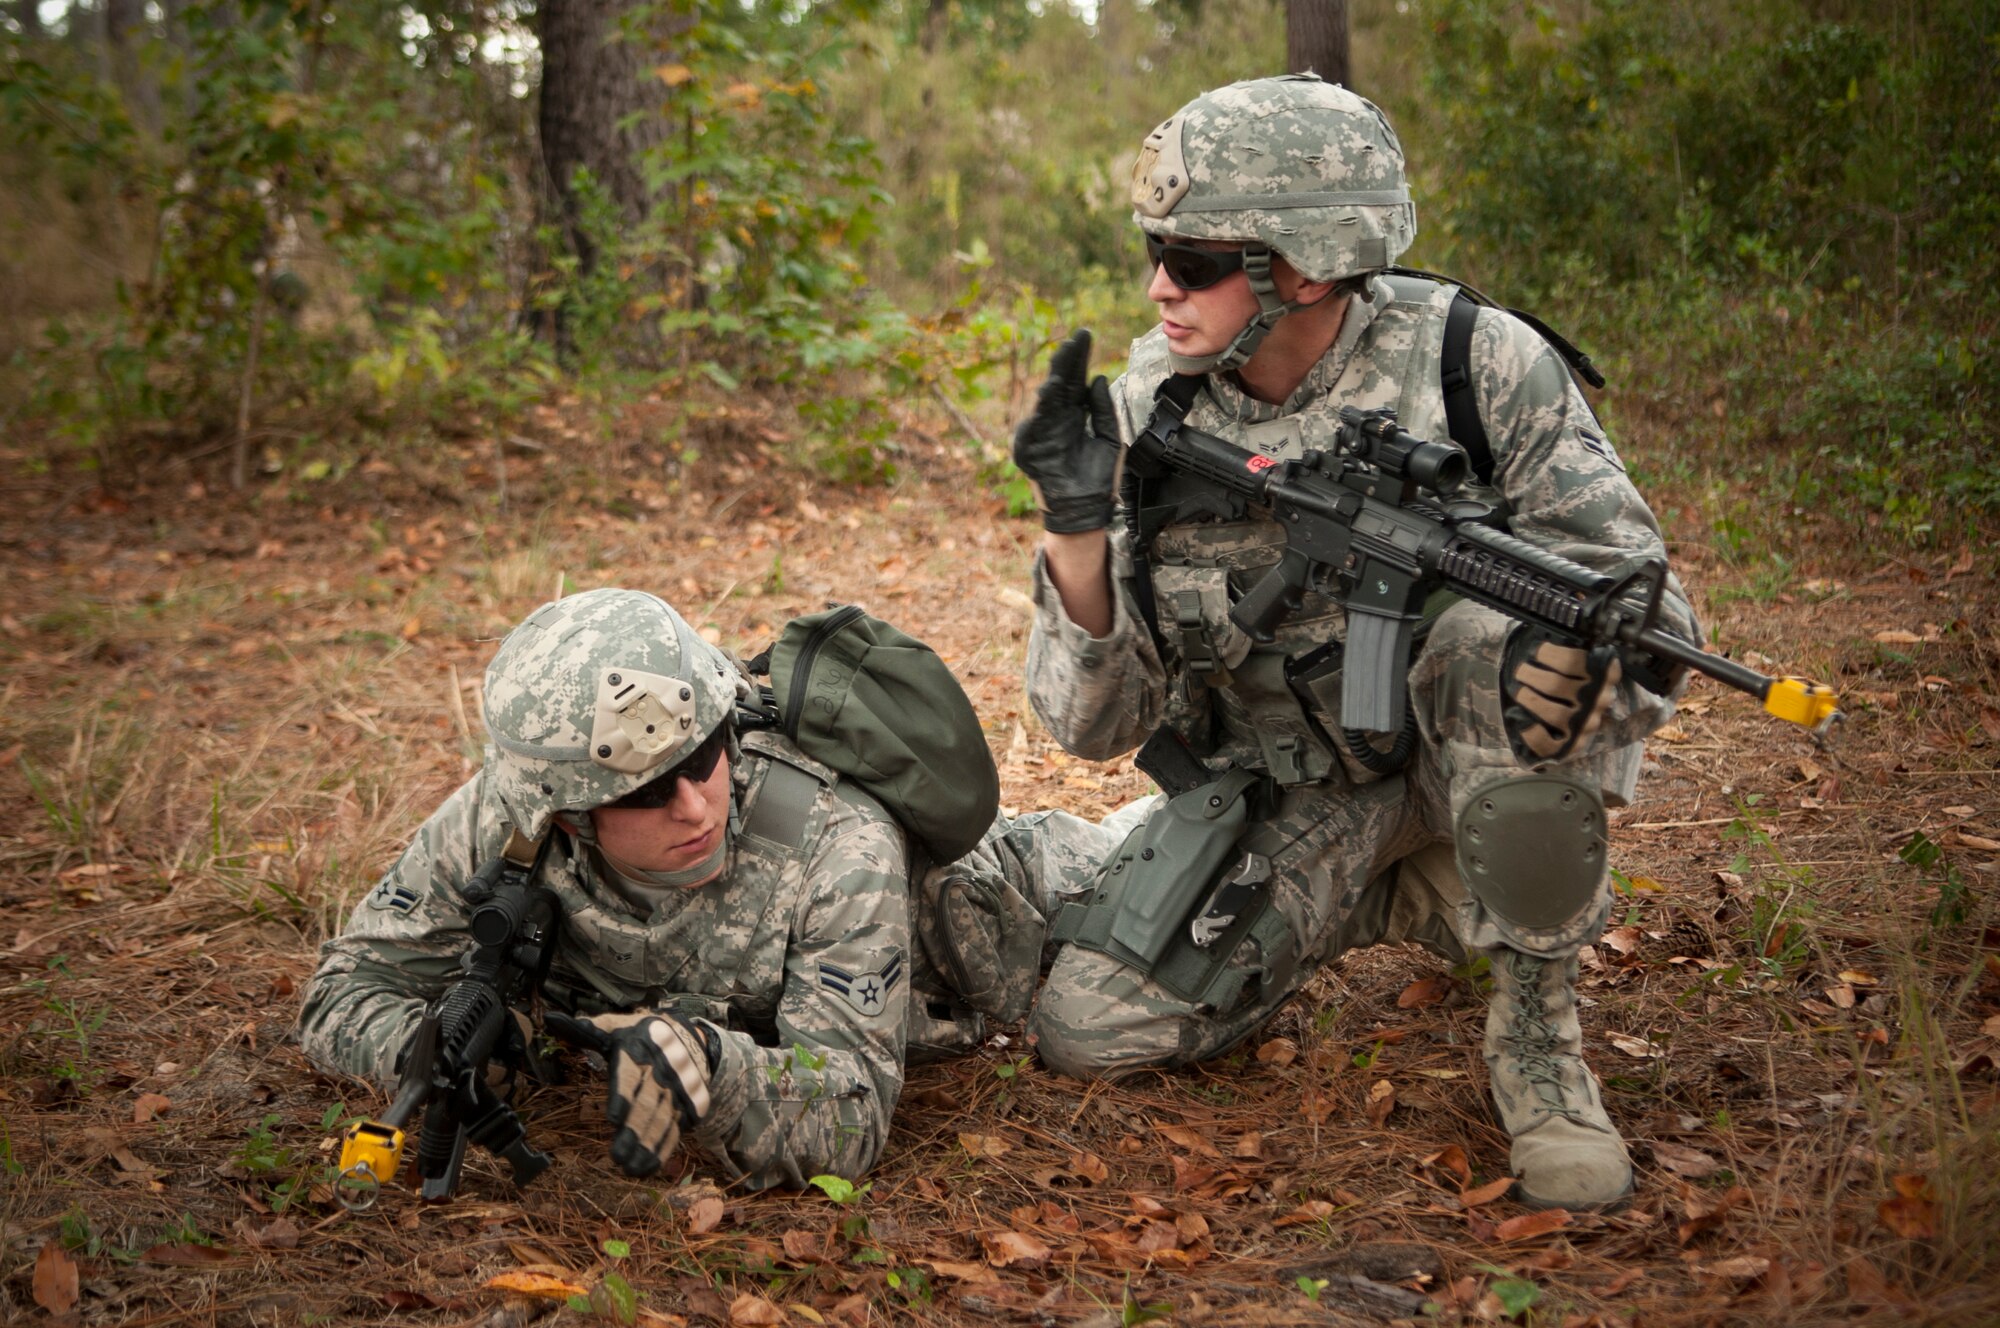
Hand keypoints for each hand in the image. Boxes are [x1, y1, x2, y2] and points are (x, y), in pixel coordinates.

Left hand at [577, 1011, 719, 1177]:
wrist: (689, 1036)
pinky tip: (649, 1167)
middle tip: (618, 1157)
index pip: (630, 1075)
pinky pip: (677, 1128)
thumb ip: (587, 1030)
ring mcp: (680, 1088)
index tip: (613, 1118)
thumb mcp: (617, 1028)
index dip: (623, 1096)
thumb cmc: (641, 1037)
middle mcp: (664, 1069)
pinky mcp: (690, 1104)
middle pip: (648, 1103)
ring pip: (664, 1120)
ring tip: (631, 1169)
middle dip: (635, 1131)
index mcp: (641, 1048)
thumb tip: (553, 1021)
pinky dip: (664, 1150)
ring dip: (648, 1147)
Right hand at [1012, 328, 1121, 532]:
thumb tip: (1097, 377)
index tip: (1085, 335)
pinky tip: (1045, 401)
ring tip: (1060, 374)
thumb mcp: (1109, 439)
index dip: (1079, 358)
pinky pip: (1030, 433)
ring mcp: (1042, 435)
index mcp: (1075, 415)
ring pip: (1045, 406)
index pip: (1076, 380)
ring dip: (1051, 388)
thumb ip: (1104, 410)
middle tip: (1071, 343)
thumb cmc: (1098, 479)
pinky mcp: (1030, 453)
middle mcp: (1057, 420)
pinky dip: (1036, 418)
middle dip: (1064, 365)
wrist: (1087, 511)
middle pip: (1060, 386)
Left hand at [1503, 630, 1621, 761]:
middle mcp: (1598, 699)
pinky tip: (1525, 724)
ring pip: (1555, 713)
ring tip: (1520, 690)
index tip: (1537, 650)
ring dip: (1530, 699)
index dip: (1550, 654)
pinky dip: (1534, 735)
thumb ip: (1568, 648)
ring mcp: (1587, 724)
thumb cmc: (1573, 675)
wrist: (1582, 709)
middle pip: (1557, 685)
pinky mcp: (1574, 745)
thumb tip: (1541, 636)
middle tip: (1520, 671)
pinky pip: (1552, 745)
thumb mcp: (1577, 658)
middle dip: (1531, 676)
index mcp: (1604, 673)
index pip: (1574, 660)